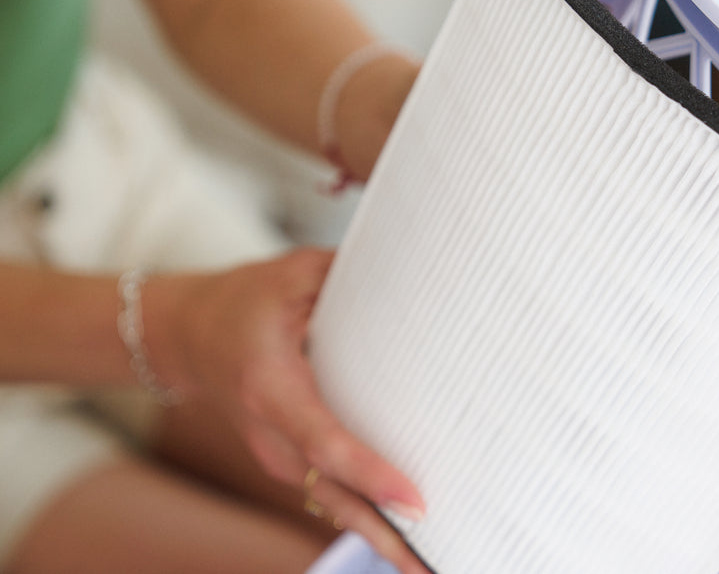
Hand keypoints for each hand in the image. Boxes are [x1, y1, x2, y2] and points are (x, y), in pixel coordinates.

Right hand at [148, 248, 427, 573]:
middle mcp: (273, 436)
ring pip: (334, 506)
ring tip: (431, 564)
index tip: (413, 502)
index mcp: (271, 389)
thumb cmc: (242, 303)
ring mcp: (279, 457)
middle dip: (384, 534)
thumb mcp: (290, 274)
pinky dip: (368, 521)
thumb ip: (345, 276)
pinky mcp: (290, 464)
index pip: (325, 441)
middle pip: (334, 495)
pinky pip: (332, 497)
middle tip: (435, 563)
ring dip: (381, 537)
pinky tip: (408, 543)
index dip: (369, 474)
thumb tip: (412, 269)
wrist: (187, 339)